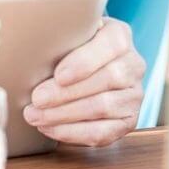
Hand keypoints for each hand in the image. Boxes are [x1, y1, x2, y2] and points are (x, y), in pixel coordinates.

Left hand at [22, 17, 145, 146]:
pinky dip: (72, 132)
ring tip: (36, 116)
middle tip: (37, 99)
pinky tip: (49, 128)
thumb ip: (62, 37)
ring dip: (64, 114)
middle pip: (107, 78)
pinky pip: (102, 132)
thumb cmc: (71, 53)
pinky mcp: (128, 121)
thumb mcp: (70, 37)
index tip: (59, 75)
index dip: (86, 61)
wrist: (85, 73)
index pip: (112, 44)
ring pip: (103, 106)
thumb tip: (34, 47)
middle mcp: (134, 64)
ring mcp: (134, 94)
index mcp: (120, 35)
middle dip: (67, 93)